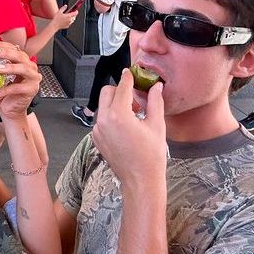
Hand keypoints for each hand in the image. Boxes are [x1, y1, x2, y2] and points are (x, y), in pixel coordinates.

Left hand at [0, 39, 40, 120]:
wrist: (10, 110)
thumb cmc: (4, 92)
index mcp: (22, 60)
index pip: (13, 48)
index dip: (1, 45)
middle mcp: (30, 67)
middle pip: (19, 56)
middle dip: (5, 52)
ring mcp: (33, 78)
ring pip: (23, 68)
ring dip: (9, 67)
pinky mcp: (31, 90)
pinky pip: (17, 88)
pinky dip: (5, 90)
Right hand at [52, 5, 77, 29]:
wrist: (55, 25)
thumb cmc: (56, 19)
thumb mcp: (59, 12)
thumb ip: (63, 8)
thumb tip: (66, 6)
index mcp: (69, 16)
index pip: (75, 13)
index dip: (76, 11)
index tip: (76, 10)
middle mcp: (70, 20)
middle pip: (74, 17)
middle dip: (74, 15)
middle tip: (71, 13)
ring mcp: (69, 23)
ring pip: (73, 20)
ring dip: (72, 18)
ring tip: (68, 17)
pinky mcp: (68, 26)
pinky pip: (70, 23)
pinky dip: (69, 21)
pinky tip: (65, 20)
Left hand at [92, 69, 166, 185]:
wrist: (140, 180)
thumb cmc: (150, 157)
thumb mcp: (157, 126)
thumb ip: (155, 102)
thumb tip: (156, 86)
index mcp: (119, 115)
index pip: (122, 87)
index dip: (127, 78)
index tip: (130, 72)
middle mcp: (104, 121)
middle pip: (107, 92)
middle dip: (120, 91)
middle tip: (135, 101)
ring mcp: (97, 130)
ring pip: (103, 105)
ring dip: (116, 104)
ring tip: (133, 116)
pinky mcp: (96, 137)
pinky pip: (101, 119)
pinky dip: (111, 117)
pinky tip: (125, 127)